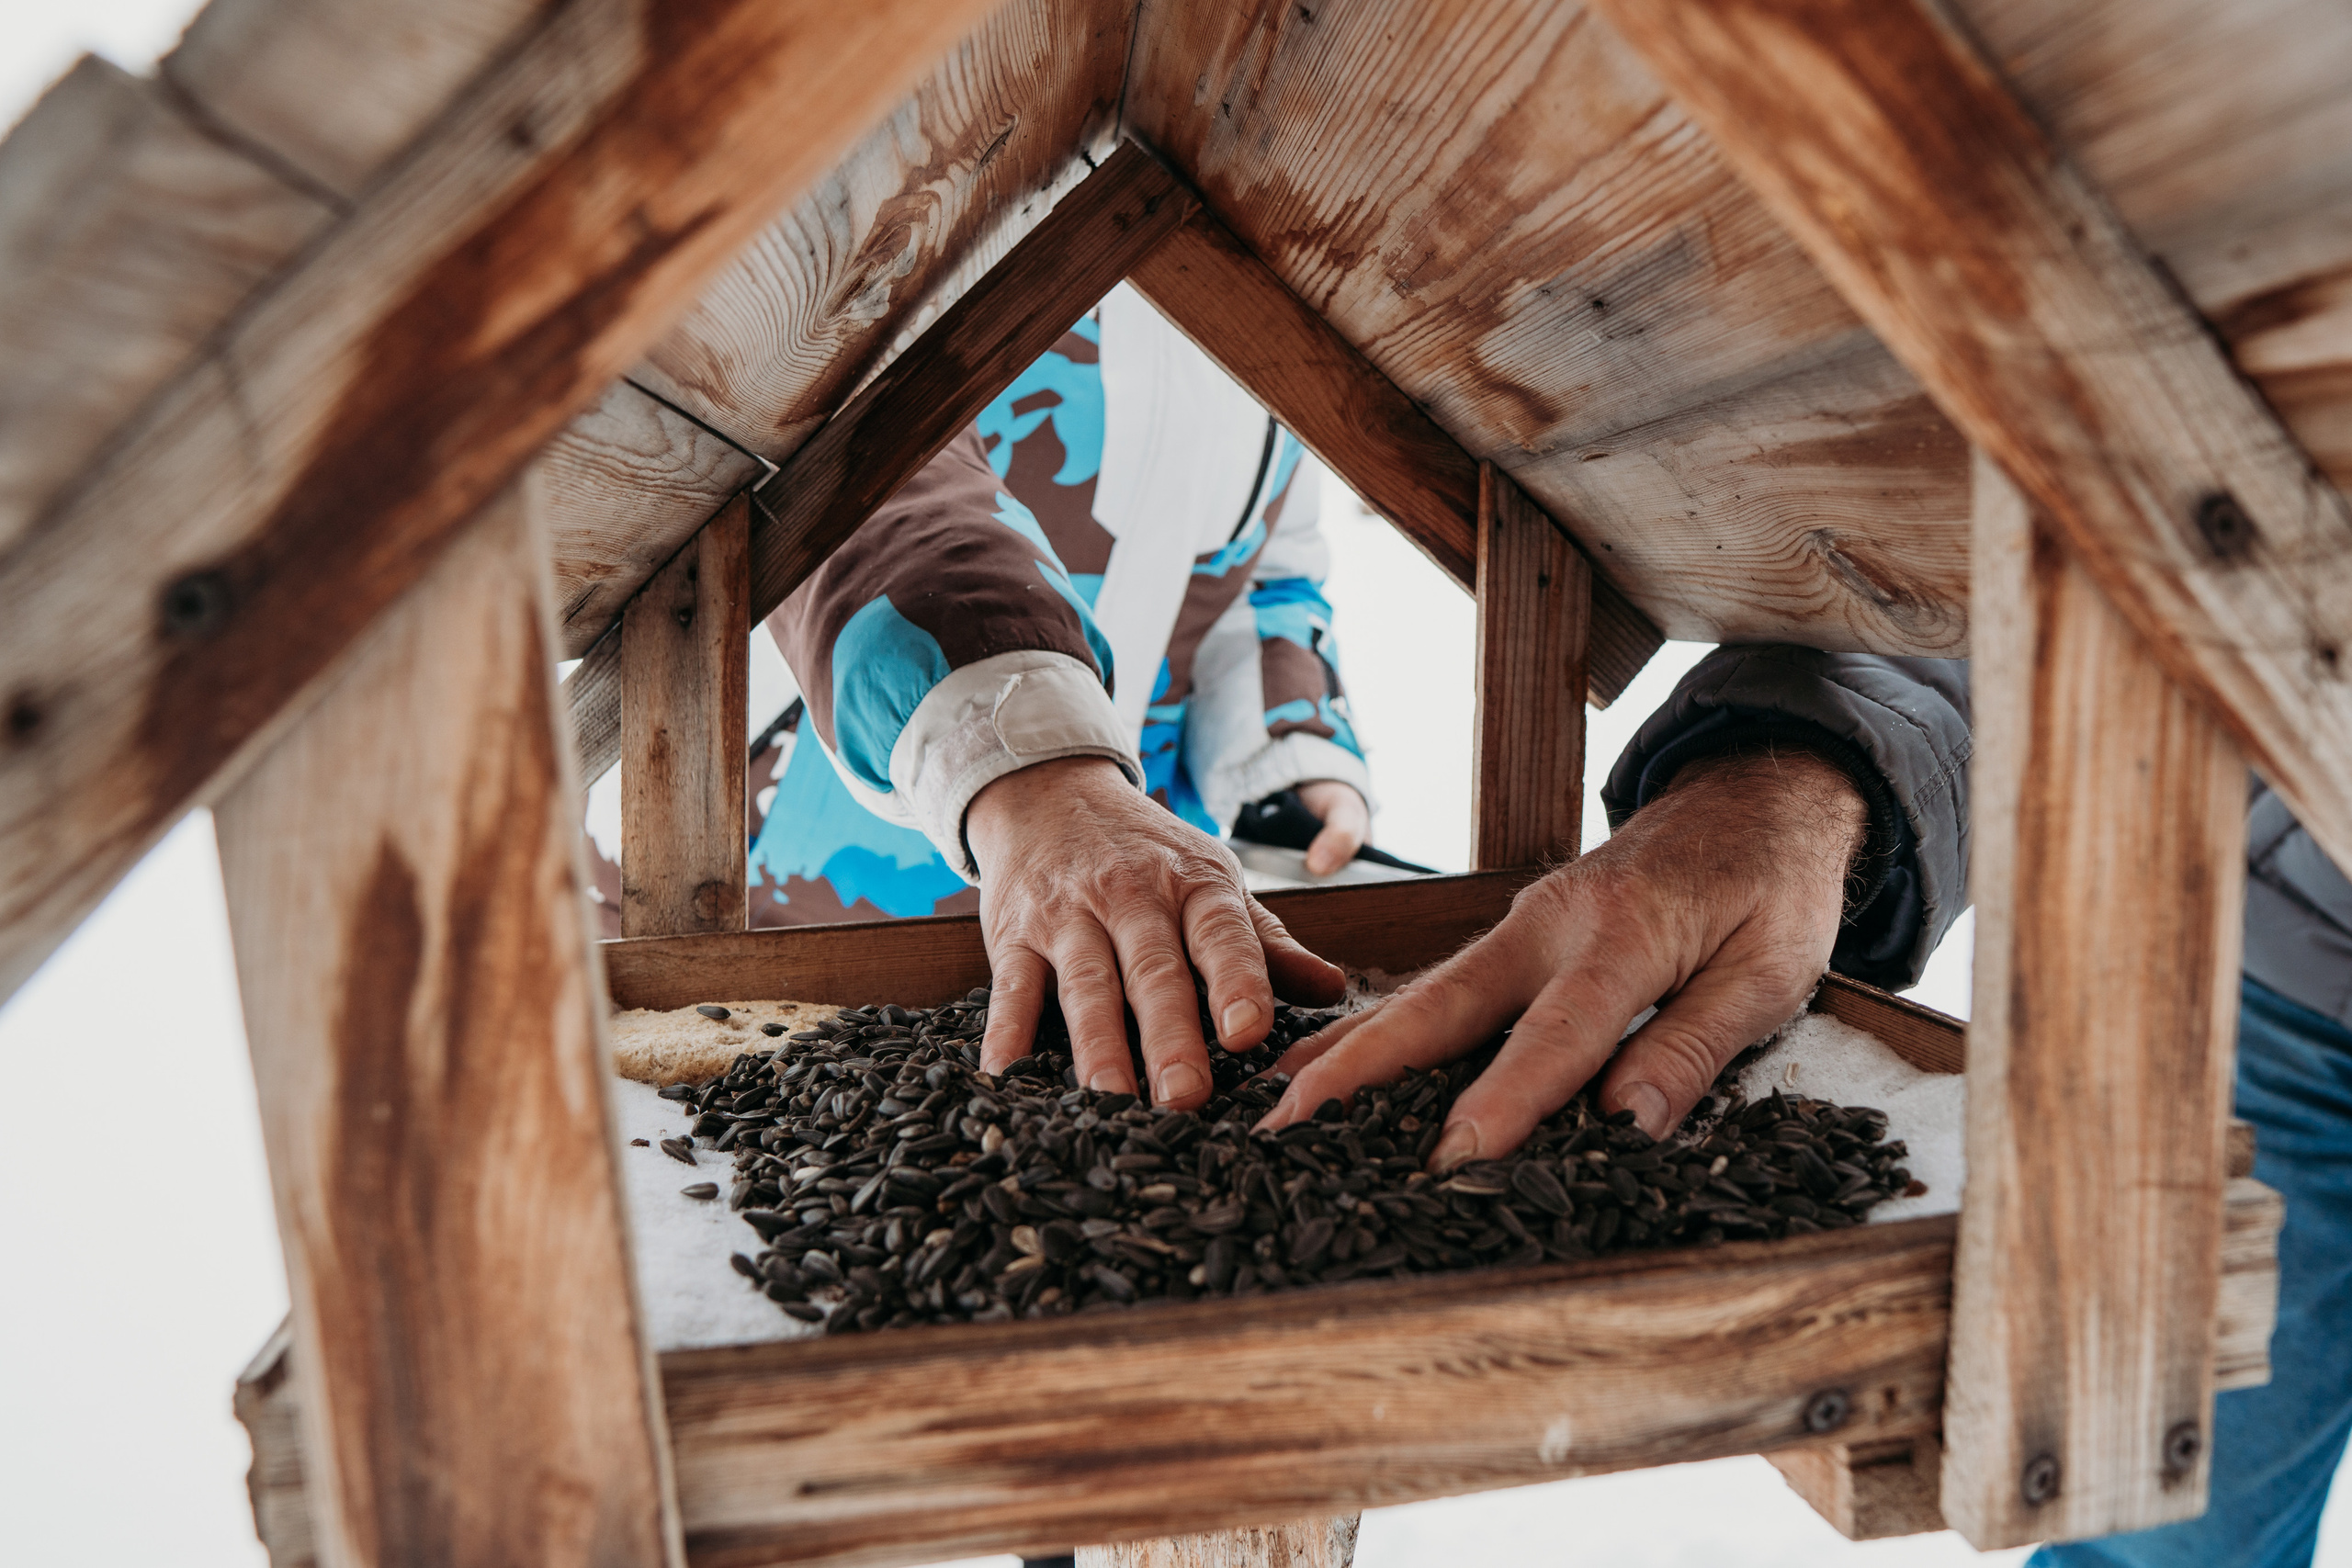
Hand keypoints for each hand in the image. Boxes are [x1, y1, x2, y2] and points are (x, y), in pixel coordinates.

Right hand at [966, 757, 1345, 1109]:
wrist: (1049, 791)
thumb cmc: (1146, 852)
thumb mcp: (1211, 879)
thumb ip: (1266, 942)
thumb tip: (1333, 989)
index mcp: (1194, 884)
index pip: (1221, 933)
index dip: (1237, 980)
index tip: (1249, 1031)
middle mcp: (1130, 897)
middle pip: (1153, 971)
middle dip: (1170, 1034)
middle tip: (1186, 1095)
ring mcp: (1068, 916)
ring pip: (1085, 984)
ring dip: (1097, 1045)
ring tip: (1111, 1100)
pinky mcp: (1013, 936)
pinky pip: (1011, 988)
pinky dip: (1007, 1033)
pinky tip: (1007, 1075)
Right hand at [1256, 748, 1865, 1165]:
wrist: (1755, 798)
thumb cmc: (1774, 890)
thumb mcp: (1770, 973)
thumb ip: (1693, 1045)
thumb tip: (1627, 1124)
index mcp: (1624, 934)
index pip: (1557, 1033)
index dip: (1505, 1100)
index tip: (1452, 1158)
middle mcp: (1552, 924)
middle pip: (1444, 1004)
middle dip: (1364, 1066)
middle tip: (1292, 1121)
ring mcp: (1523, 924)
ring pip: (1426, 995)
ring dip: (1351, 1049)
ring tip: (1278, 1101)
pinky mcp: (1517, 935)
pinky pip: (1442, 989)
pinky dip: (1381, 1027)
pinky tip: (1328, 1060)